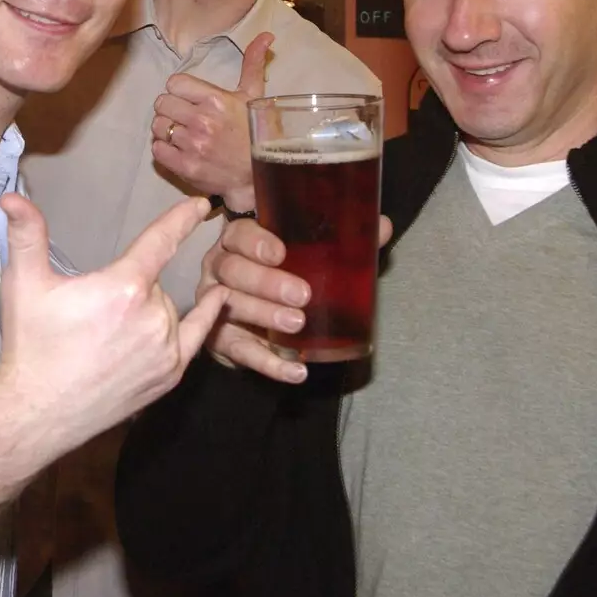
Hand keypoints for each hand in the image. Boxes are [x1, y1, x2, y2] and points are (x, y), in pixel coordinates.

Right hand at [0, 193, 228, 459]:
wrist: (38, 411)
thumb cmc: (32, 345)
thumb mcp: (23, 284)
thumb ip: (26, 235)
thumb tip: (12, 196)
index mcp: (123, 287)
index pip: (161, 241)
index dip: (181, 219)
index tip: (201, 204)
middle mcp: (153, 316)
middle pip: (154, 283)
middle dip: (131, 286)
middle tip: (94, 311)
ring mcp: (166, 349)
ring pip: (168, 309)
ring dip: (150, 309)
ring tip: (111, 332)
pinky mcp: (170, 375)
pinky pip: (196, 337)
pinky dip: (205, 317)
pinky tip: (219, 298)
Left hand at [151, 31, 271, 211]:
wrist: (257, 175)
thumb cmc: (254, 132)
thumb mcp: (254, 96)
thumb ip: (252, 64)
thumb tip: (266, 35)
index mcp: (216, 100)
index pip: (174, 83)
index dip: (179, 90)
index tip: (189, 98)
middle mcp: (202, 121)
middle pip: (162, 103)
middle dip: (171, 108)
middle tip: (183, 116)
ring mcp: (192, 145)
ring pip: (157, 126)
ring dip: (165, 128)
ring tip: (180, 132)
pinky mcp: (185, 166)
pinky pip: (157, 149)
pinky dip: (164, 149)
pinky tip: (178, 149)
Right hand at [199, 214, 393, 383]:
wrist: (252, 320)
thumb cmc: (282, 275)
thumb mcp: (306, 254)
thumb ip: (341, 242)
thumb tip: (382, 227)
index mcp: (237, 241)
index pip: (238, 234)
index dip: (255, 242)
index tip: (280, 253)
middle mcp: (220, 268)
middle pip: (232, 270)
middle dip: (265, 282)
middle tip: (301, 294)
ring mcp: (214, 304)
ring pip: (230, 306)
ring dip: (263, 315)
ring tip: (297, 324)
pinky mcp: (220, 339)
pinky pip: (240, 352)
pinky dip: (269, 363)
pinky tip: (296, 369)